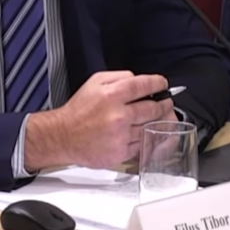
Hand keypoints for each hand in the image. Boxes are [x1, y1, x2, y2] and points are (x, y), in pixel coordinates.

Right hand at [24, 71, 173, 170]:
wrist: (63, 136)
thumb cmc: (79, 110)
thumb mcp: (95, 82)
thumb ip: (119, 77)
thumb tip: (138, 80)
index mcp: (112, 95)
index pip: (144, 85)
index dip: (158, 83)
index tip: (162, 85)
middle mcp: (118, 116)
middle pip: (154, 109)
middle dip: (163, 105)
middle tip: (165, 103)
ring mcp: (121, 136)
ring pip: (151, 128)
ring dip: (158, 122)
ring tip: (158, 118)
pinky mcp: (121, 153)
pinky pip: (143, 145)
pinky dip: (148, 139)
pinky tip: (147, 133)